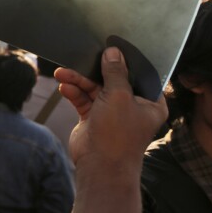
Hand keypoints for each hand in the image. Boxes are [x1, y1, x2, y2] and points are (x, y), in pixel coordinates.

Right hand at [54, 47, 166, 169]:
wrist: (100, 167)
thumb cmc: (118, 134)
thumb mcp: (119, 96)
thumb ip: (115, 72)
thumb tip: (113, 52)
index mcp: (150, 102)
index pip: (139, 74)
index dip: (126, 60)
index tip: (113, 44)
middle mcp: (132, 106)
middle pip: (113, 78)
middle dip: (95, 70)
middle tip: (81, 58)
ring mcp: (112, 112)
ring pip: (94, 88)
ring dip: (78, 80)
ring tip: (62, 73)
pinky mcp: (94, 118)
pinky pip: (84, 99)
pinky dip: (74, 92)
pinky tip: (64, 86)